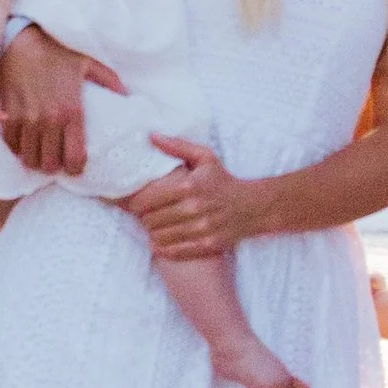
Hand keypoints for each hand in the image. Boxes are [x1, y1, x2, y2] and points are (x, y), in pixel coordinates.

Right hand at [0, 25, 122, 176]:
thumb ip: (109, 80)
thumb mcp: (88, 62)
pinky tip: (25, 142)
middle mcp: (48, 120)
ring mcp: (26, 119)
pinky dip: (17, 147)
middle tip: (57, 160)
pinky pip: (10, 144)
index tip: (76, 164)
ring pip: (29, 158)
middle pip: (50, 164)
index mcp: (71, 111)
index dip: (76, 168)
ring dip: (36, 160)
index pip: (74, 158)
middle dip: (55, 166)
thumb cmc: (56, 51)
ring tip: (41, 154)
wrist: (21, 41)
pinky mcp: (7, 114)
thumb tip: (127, 94)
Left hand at [123, 140, 249, 261]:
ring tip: (156, 226)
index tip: (135, 203)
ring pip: (158, 237)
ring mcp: (201, 229)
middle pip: (149, 220)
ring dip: (153, 232)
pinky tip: (163, 240)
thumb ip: (176, 146)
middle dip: (144, 218)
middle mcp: (194, 209)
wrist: (253, 207)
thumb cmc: (223, 181)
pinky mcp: (206, 246)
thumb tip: (151, 136)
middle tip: (146, 214)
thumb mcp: (204, 157)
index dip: (134, 203)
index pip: (145, 200)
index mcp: (189, 186)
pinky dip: (162, 248)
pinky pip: (172, 251)